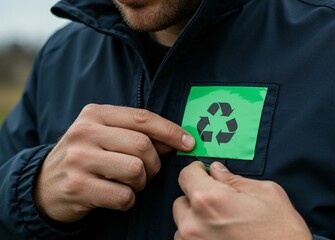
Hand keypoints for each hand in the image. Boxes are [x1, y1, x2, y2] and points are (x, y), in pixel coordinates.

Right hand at [34, 104, 194, 222]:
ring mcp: (79, 159)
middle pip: (143, 145)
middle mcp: (85, 132)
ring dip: (141, 182)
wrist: (44, 185)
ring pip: (135, 170)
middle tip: (148, 172)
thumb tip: (179, 140)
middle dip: (155, 163)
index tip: (189, 143)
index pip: (143, 118)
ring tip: (130, 184)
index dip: (171, 131)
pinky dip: (128, 200)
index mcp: (95, 114)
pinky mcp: (78, 187)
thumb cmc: (86, 157)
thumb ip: (138, 133)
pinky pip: (123, 196)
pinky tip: (118, 196)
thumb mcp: (105, 136)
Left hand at [173, 161, 311, 239]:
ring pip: (183, 225)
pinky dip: (199, 238)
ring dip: (196, 220)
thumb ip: (235, 179)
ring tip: (222, 223)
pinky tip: (219, 237)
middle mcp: (194, 224)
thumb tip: (218, 171)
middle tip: (219, 201)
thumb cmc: (282, 233)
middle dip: (197, 197)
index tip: (204, 173)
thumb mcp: (266, 193)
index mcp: (210, 199)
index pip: (186, 175)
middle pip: (181, 201)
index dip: (197, 171)